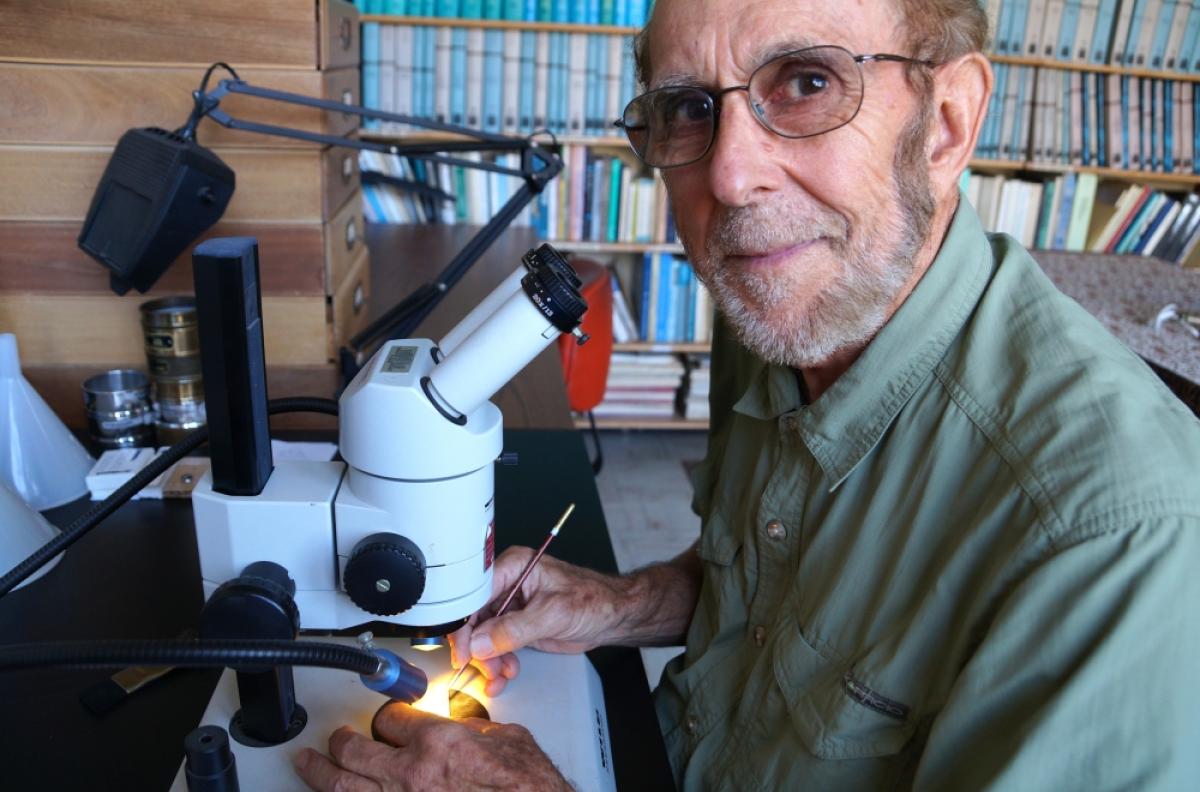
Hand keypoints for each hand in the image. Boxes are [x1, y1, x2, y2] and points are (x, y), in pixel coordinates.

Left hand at [293, 701, 570, 791]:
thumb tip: (459, 729)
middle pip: (354, 750)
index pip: (390, 718)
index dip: (387, 716)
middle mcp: (413, 776)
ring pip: (344, 786)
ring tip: (308, 764)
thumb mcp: (506, 740)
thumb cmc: (529, 787)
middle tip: (334, 739)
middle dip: (340, 741)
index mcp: (438, 742)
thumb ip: (471, 729)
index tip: (387, 719)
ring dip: (321, 773)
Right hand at [448, 547, 625, 695]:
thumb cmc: (594, 600)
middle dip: (477, 648)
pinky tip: (505, 674)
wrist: (613, 616)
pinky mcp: (516, 625)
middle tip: (486, 669)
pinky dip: (497, 663)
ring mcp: (511, 606)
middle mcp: (507, 584)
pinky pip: (496, 646)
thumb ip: (516, 629)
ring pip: (482, 636)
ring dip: (488, 660)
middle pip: (474, 617)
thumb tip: (482, 643)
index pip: (474, 594)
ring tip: (501, 674)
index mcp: (514, 567)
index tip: (464, 650)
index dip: (464, 624)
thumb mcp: (554, 613)